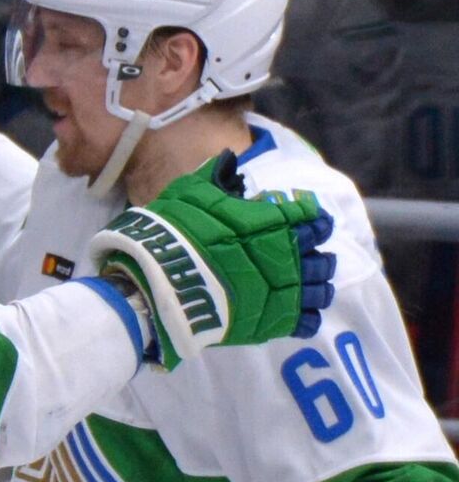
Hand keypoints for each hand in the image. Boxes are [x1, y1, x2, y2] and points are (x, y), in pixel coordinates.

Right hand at [86, 150, 335, 369]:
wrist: (159, 279)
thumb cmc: (174, 232)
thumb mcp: (191, 191)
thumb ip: (216, 176)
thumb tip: (227, 159)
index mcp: (272, 223)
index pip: (310, 217)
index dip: (311, 219)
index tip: (308, 222)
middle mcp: (285, 256)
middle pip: (322, 258)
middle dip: (318, 257)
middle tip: (308, 258)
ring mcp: (281, 292)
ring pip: (320, 291)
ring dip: (318, 287)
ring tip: (311, 288)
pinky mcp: (270, 321)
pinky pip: (304, 322)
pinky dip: (305, 319)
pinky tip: (299, 315)